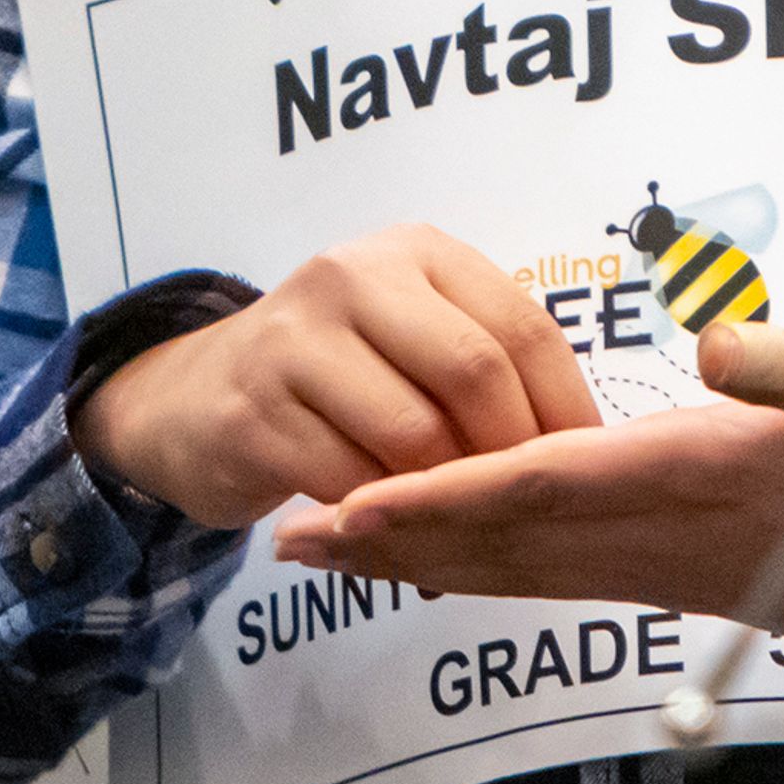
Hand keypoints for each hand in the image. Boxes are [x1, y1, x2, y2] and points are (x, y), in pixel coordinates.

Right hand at [77, 223, 599, 530]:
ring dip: (449, 494)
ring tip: (463, 520)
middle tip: (526, 503)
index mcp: (414, 252)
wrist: (196, 398)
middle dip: (512, 452)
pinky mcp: (252, 414)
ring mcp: (295, 342)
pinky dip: (388, 517)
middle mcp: (353, 276)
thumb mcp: (410, 336)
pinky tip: (400, 531)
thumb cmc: (336, 374)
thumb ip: (484, 360)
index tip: (588, 465)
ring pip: (413, 435)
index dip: (565, 404)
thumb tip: (582, 441)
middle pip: (473, 371)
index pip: (520, 325)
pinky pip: (351, 483)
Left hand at [273, 322, 783, 650]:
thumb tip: (724, 349)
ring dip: (420, 559)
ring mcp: (667, 564)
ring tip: (329, 546)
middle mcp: (668, 534)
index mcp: (704, 477)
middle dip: (397, 537)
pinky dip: (481, 568)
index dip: (453, 493)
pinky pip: (555, 575)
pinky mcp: (676, 572)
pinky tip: (438, 562)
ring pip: (521, 567)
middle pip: (508, 541)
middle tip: (292, 533)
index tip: (366, 495)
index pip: (553, 487)